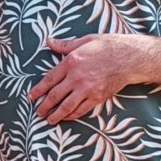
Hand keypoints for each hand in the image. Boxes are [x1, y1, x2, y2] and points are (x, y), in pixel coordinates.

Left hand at [28, 35, 145, 125]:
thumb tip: (49, 41)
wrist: (129, 58)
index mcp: (71, 62)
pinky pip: (81, 109)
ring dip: (56, 115)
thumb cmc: (107, 46)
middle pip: (55, 95)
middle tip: (38, 112)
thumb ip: (65, 45)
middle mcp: (76, 77)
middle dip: (44, 105)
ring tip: (49, 120)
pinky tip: (67, 117)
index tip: (31, 97)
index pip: (49, 79)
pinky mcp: (97, 97)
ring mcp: (87, 89)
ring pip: (67, 106)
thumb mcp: (84, 41)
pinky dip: (72, 115)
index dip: (38, 90)